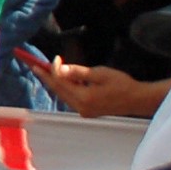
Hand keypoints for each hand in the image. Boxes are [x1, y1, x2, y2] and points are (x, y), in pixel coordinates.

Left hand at [25, 56, 169, 118]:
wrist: (136, 100)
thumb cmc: (121, 84)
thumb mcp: (100, 73)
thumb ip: (79, 72)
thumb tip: (60, 69)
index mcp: (84, 98)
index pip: (61, 82)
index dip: (54, 70)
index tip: (54, 58)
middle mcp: (80, 107)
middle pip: (58, 90)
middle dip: (47, 77)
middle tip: (34, 65)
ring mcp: (83, 111)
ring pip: (63, 95)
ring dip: (55, 82)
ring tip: (45, 70)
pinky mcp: (87, 111)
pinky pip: (70, 98)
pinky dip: (65, 88)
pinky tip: (63, 79)